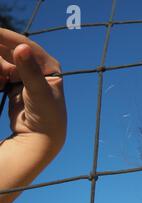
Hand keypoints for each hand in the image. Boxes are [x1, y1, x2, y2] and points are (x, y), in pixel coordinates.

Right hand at [0, 28, 65, 148]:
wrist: (41, 138)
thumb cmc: (47, 116)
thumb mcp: (38, 92)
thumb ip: (29, 71)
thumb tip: (22, 47)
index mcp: (48, 65)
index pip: (24, 45)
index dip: (4, 37)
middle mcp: (37, 67)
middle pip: (9, 51)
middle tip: (1, 76)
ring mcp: (24, 76)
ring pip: (1, 62)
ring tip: (2, 84)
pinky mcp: (13, 85)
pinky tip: (0, 86)